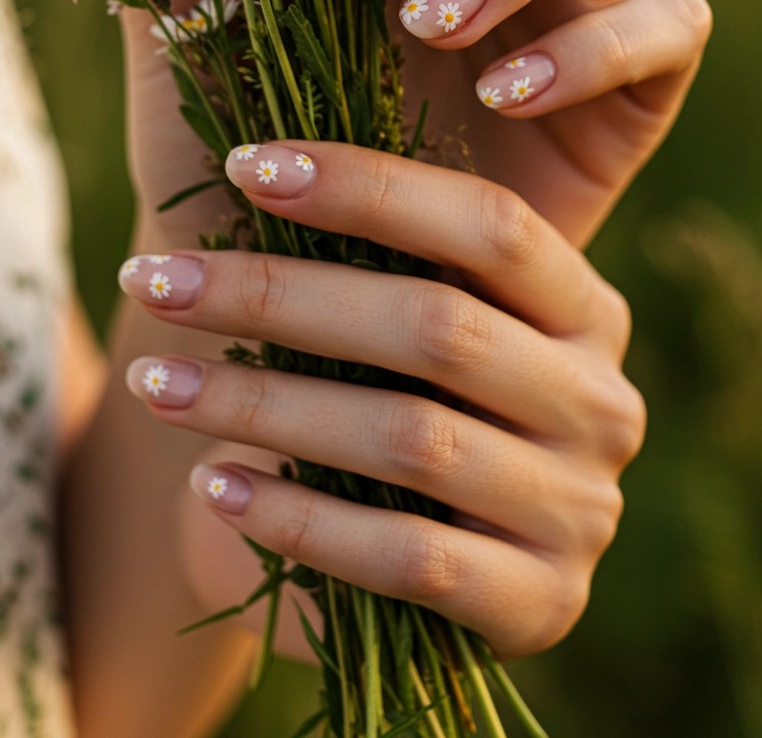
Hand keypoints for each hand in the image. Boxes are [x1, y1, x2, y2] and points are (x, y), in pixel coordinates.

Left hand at [121, 141, 645, 656]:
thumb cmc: (390, 410)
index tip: (246, 168)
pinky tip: (215, 483)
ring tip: (155, 383)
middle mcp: (601, 402)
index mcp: (584, 308)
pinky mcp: (539, 607)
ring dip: (265, 404)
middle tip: (156, 279)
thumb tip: (256, 157)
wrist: (413, 585)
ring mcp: (580, 511)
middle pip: (440, 325)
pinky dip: (299, 518)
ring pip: (412, 438)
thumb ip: (375, 257)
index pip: (492, 224)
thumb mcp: (404, 327)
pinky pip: (406, 558)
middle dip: (281, 294)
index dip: (370, 186)